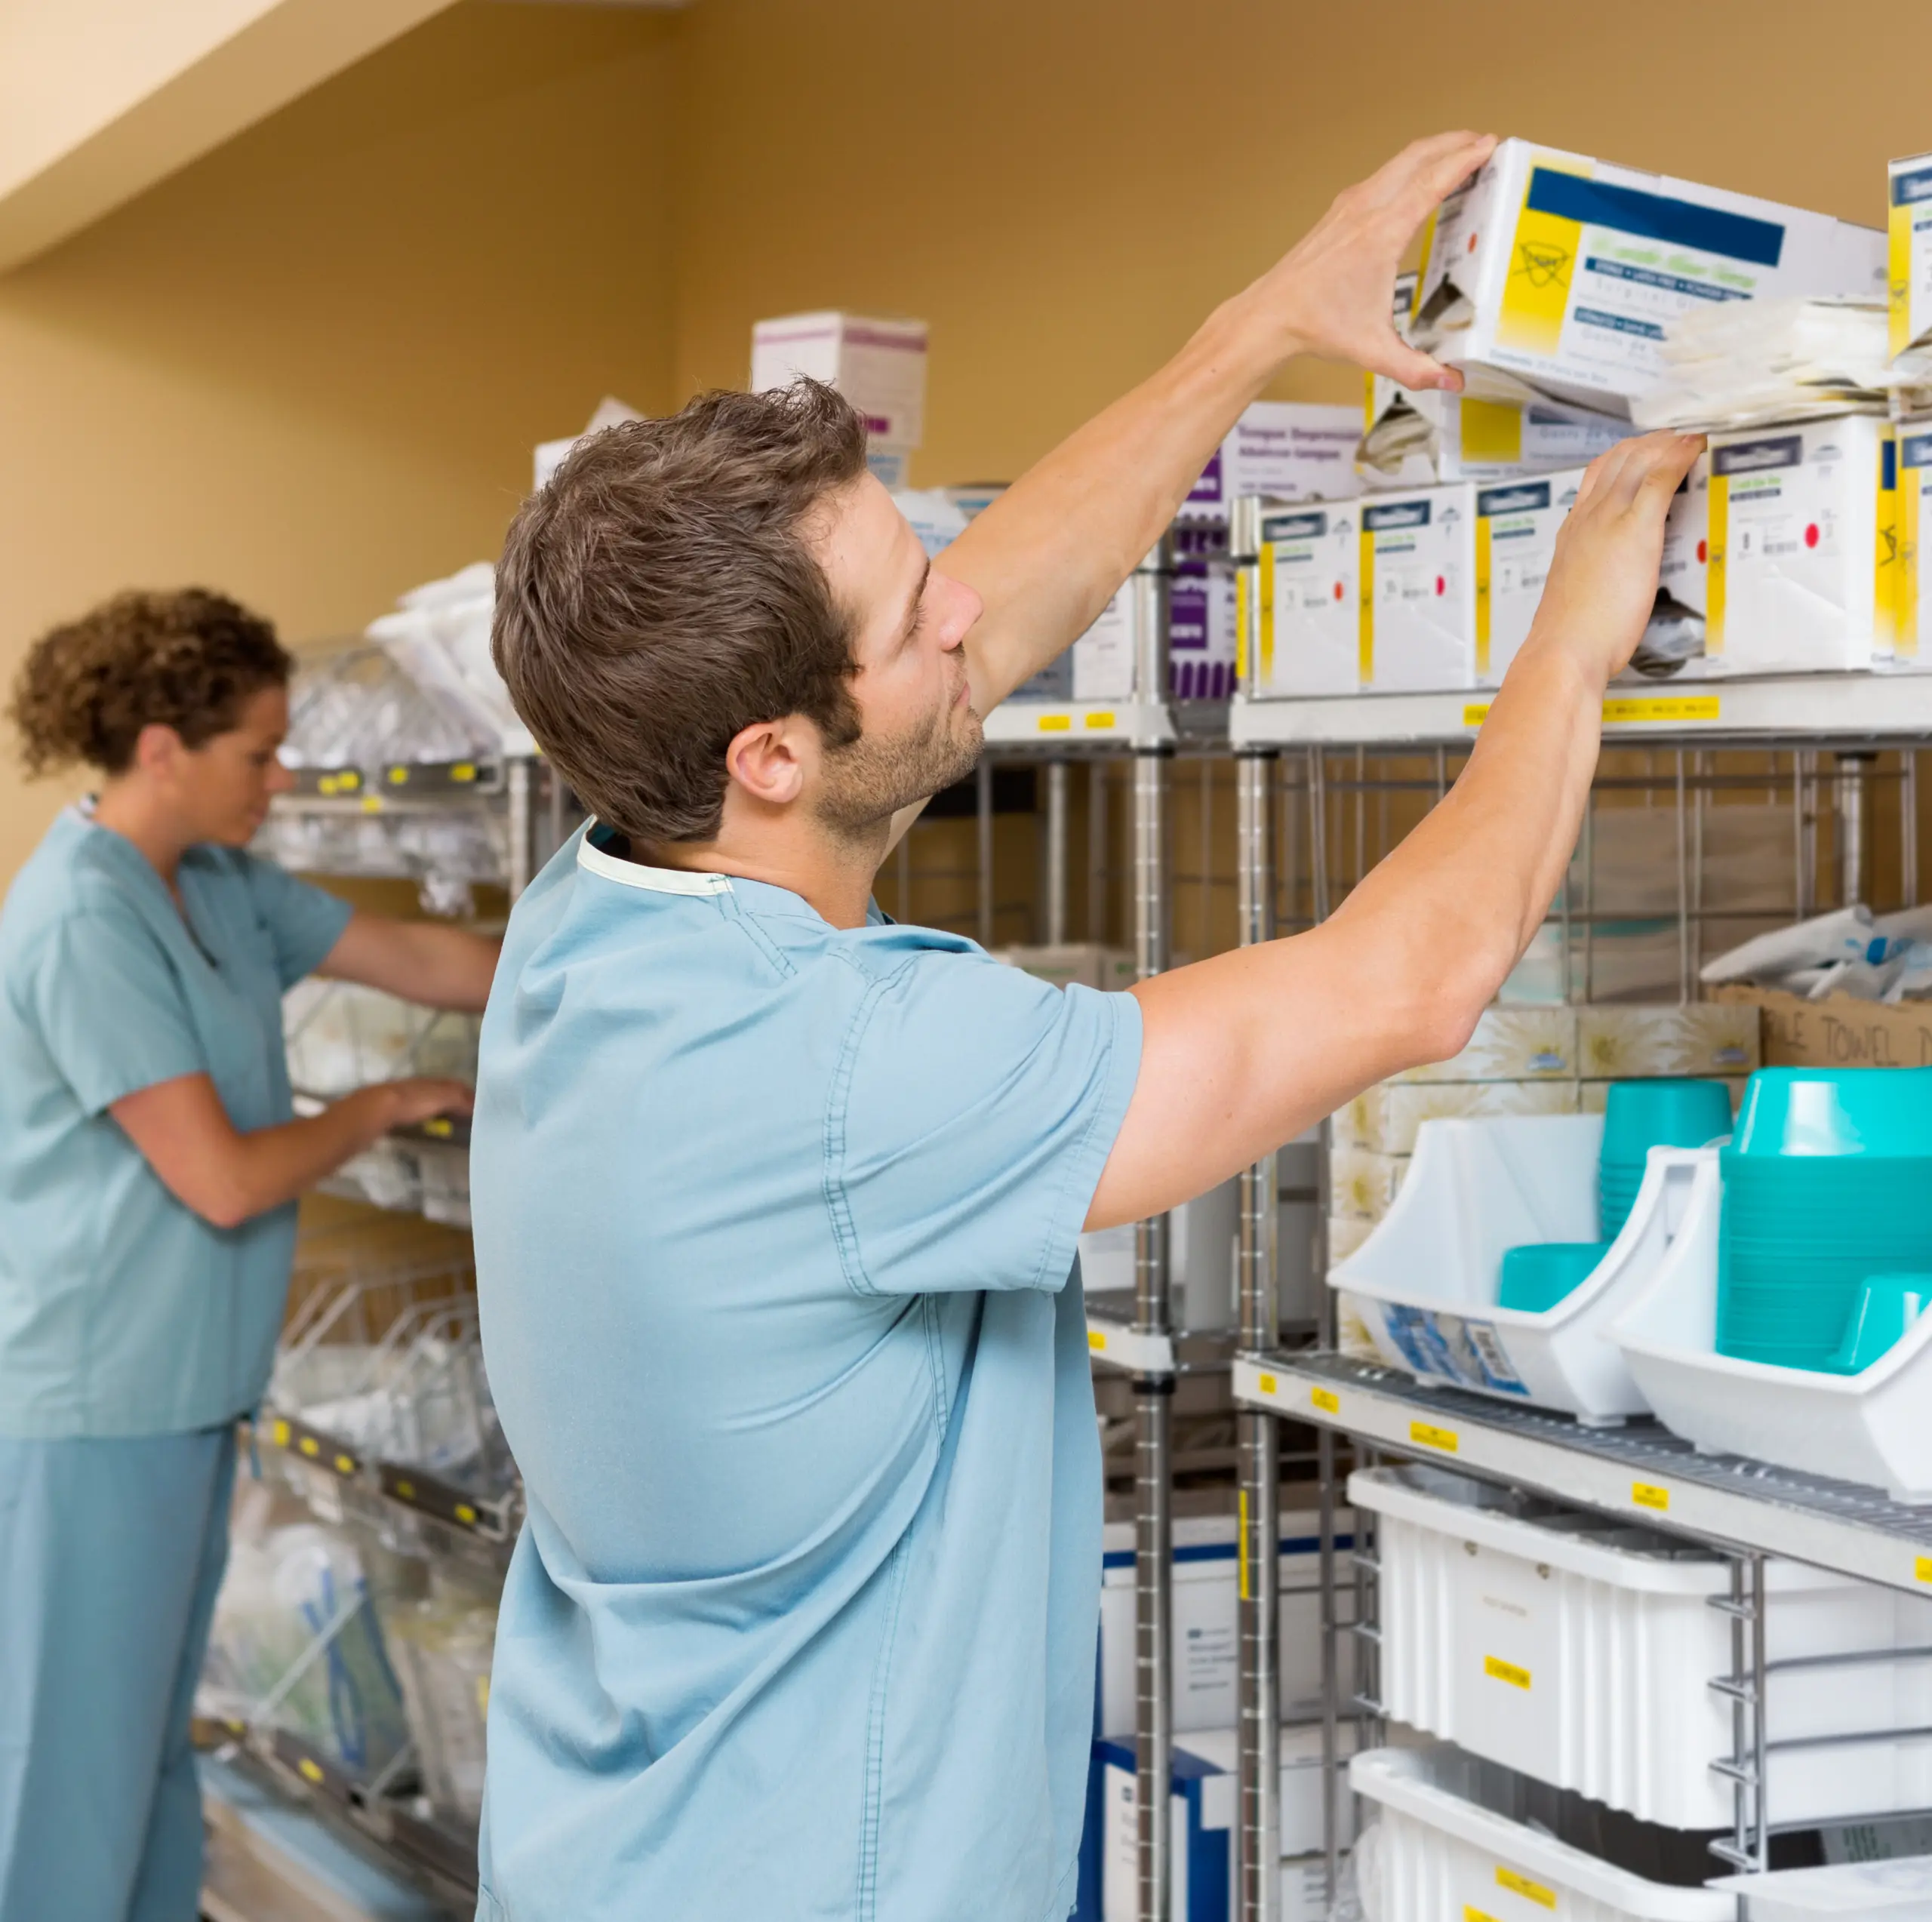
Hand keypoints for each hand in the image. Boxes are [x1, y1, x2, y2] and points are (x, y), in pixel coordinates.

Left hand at [346, 1077, 474, 1136]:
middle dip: (457, 1103)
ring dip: (442, 1111)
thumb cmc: (411, 1102)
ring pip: (430, 1102)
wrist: (375, 1109)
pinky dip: (428, 1118)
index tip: (482, 1109)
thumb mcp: (440, 1098)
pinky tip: (428, 1126)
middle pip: (443, 1093)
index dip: (470, 1095)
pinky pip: (418, 1113)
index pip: (457, 1085)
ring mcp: (406, 1098)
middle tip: (470, 1118)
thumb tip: (478, 1104)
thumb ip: (459, 1099)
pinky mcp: (395, 1111)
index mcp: (433, 1081)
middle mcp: (421, 1086)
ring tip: (452, 1124)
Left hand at [1255, 131, 1496, 391]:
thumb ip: (1415, 367)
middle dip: (1455, 142)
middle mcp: (1366, 209)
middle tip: (1485, 142)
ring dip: (1432, 151)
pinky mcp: (1340, 210)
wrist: (1270, 315)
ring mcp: (1350, 205)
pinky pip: (1384, 176)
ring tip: (1459, 154)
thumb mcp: (1372, 350)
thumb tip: (1451, 382)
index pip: (1432, 183)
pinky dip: (1410, 168)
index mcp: (1381, 234)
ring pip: (1400, 162)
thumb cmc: (1315, 326)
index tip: (1491, 145)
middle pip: (1419, 156)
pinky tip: (1419, 182)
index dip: (1465, 160)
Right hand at [1526, 432, 1707, 682]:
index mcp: (1573, 533)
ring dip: (1666, 443)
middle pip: (1617, 460)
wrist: (1563, 649)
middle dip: (1649, 443)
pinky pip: (1660, 478)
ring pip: (1637, 460)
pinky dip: (1680, 455)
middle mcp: (1588, 518)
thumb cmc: (1570, 635)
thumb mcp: (1576, 596)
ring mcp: (1610, 520)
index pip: (1597, 478)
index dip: (1624, 459)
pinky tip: (1696, 446)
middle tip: (1675, 440)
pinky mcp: (1635, 529)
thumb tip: (1601, 588)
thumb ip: (1590, 580)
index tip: (1646, 455)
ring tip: (1689, 441)